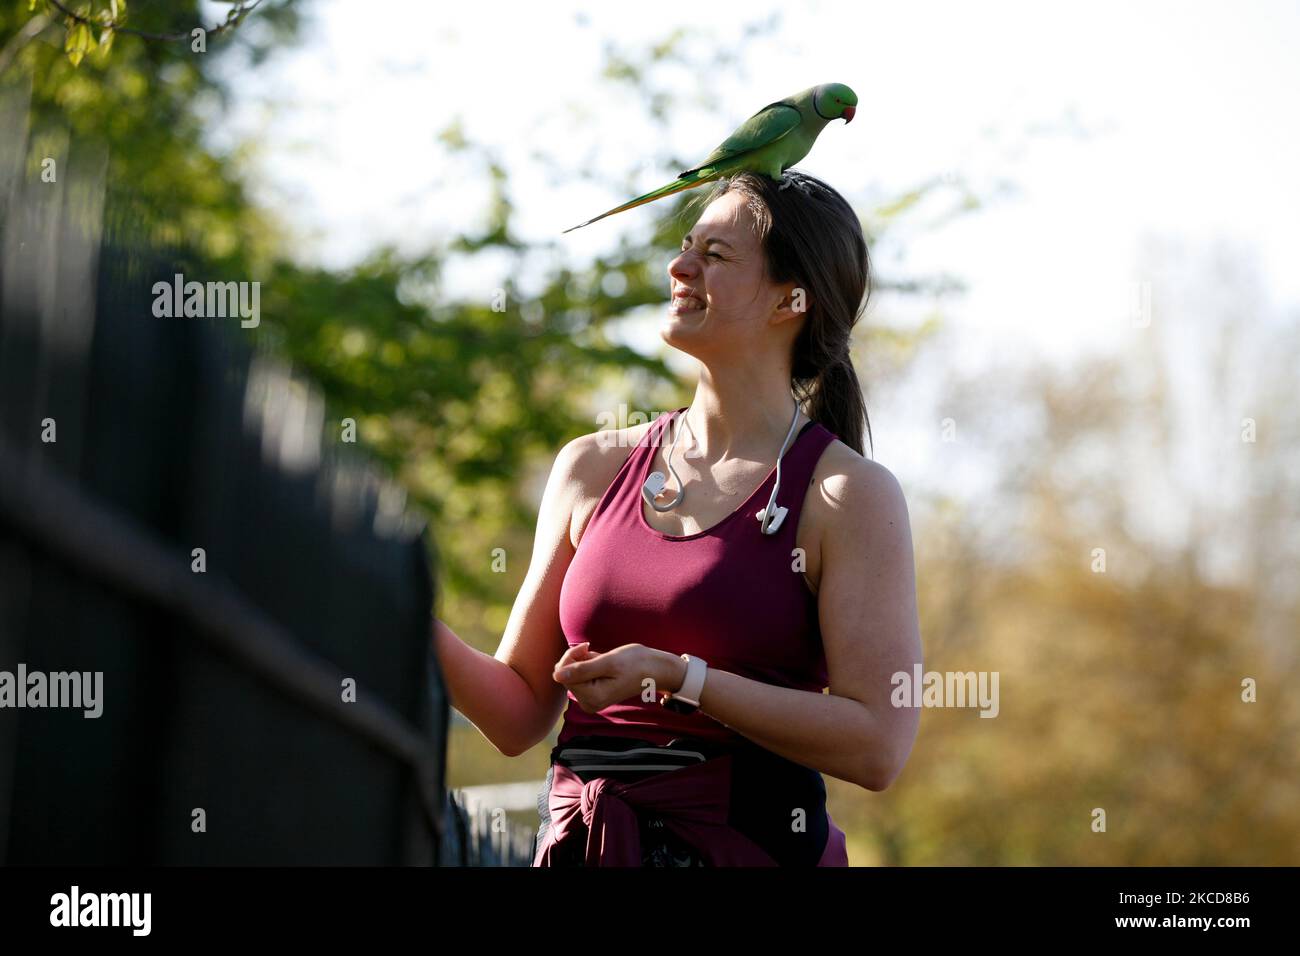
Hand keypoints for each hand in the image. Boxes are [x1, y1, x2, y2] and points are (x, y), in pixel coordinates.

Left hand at [552, 643, 678, 714]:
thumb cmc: (635, 663)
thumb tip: (555, 676)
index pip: (563, 674)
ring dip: (583, 661)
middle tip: (593, 649)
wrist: (654, 669)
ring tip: (602, 658)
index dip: (571, 656)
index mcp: (592, 698)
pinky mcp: (593, 695)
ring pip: (572, 674)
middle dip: (577, 658)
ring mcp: (591, 700)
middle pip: (565, 675)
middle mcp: (589, 703)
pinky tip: (601, 663)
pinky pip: (580, 677)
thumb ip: (581, 670)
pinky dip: (588, 665)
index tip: (587, 645)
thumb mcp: (607, 662)